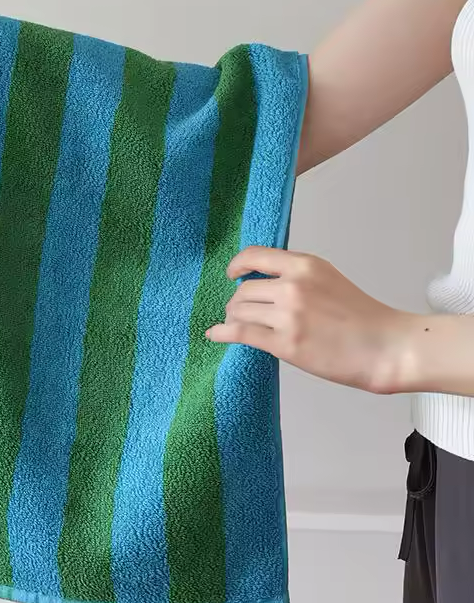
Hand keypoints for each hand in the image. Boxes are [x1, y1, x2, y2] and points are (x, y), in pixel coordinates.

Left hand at [206, 246, 414, 393]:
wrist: (386, 346)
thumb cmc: (362, 317)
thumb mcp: (327, 278)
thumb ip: (295, 275)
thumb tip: (258, 281)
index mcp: (305, 265)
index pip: (255, 256)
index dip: (237, 265)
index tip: (232, 274)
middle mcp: (294, 286)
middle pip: (244, 290)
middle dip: (237, 302)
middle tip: (240, 311)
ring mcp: (289, 315)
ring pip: (239, 311)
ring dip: (233, 318)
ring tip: (237, 324)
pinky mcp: (285, 343)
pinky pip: (240, 333)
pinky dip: (222, 333)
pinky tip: (215, 334)